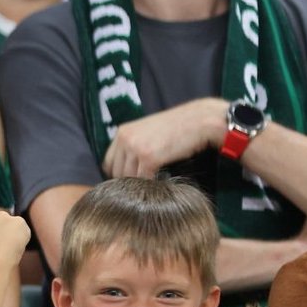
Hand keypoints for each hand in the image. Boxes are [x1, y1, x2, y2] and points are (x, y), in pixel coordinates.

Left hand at [102, 98, 228, 178]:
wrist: (199, 120)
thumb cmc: (177, 126)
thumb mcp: (147, 130)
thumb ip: (134, 144)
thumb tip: (128, 166)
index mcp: (122, 132)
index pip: (108, 162)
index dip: (118, 173)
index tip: (129, 179)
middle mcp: (125, 139)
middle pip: (116, 172)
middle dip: (128, 181)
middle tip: (141, 185)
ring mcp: (136, 148)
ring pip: (128, 178)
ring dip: (140, 183)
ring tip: (152, 183)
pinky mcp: (149, 158)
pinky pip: (143, 179)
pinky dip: (151, 183)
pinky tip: (160, 181)